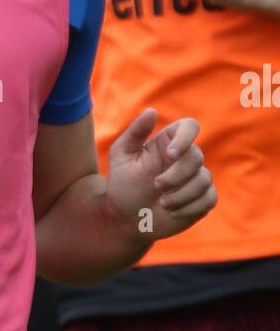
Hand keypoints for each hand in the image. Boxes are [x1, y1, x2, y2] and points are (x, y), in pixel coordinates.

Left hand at [106, 109, 217, 242]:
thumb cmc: (123, 185)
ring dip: (181, 195)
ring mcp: (196, 178)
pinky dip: (190, 207)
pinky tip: (173, 212)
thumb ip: (134, 133)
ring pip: (204, 180)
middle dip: (176, 175)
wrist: (126, 218)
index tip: (170, 154)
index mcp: (167, 143)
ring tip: (162, 204)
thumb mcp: (121, 158)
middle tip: (156, 186)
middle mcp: (185, 158)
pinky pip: (209, 198)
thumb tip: (152, 111)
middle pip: (196, 157)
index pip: (189, 127)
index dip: (185, 137)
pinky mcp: (203, 199)